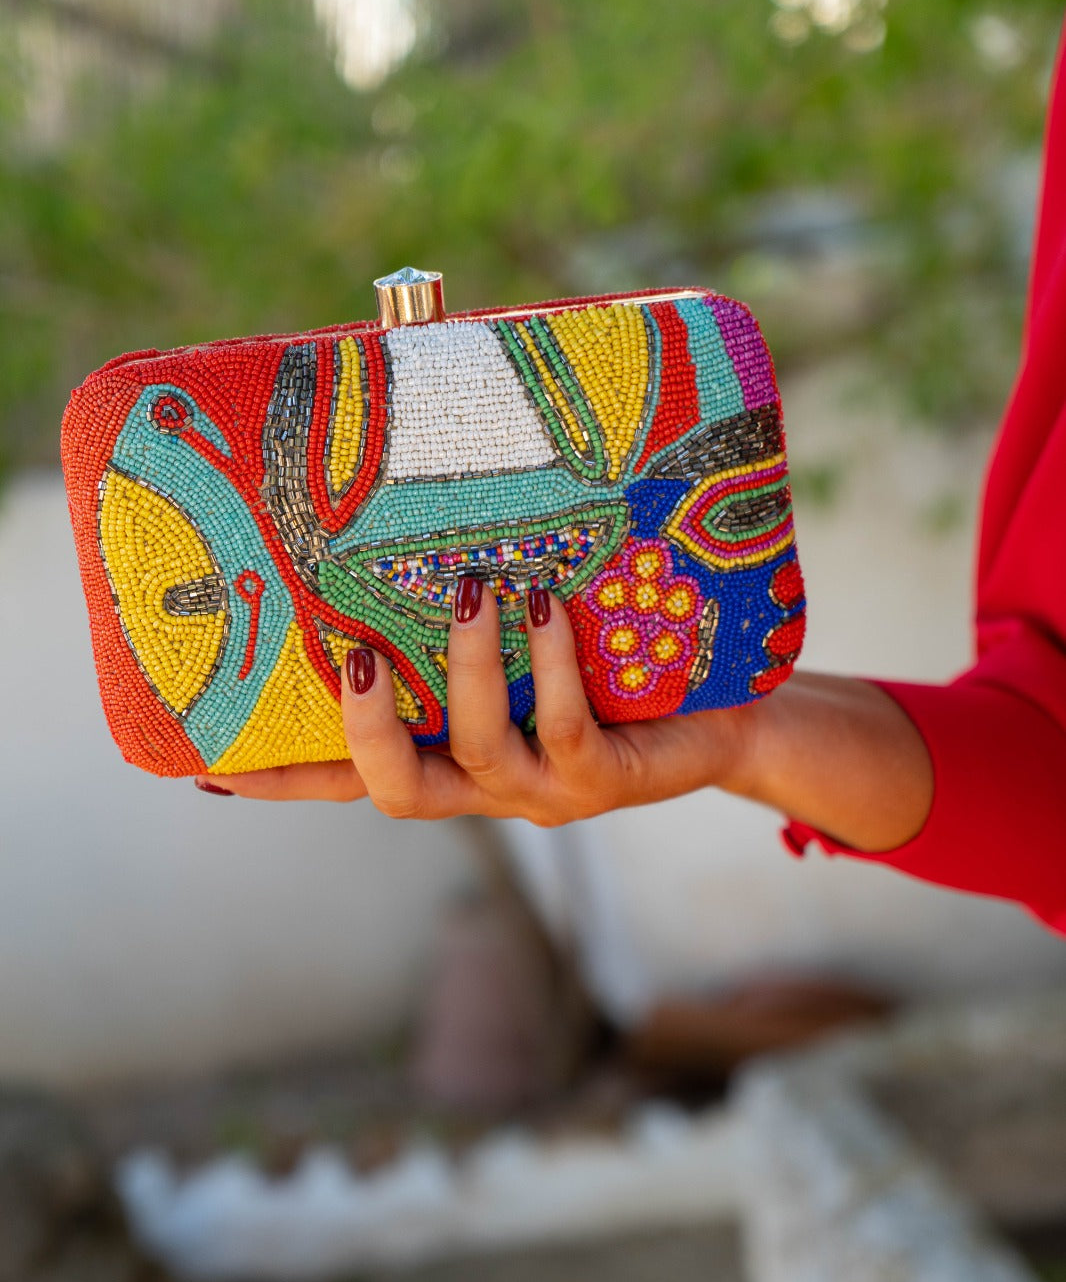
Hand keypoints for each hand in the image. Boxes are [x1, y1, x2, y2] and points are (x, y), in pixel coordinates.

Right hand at [198, 577, 932, 849]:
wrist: (722, 711)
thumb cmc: (607, 654)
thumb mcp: (521, 625)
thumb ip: (455, 585)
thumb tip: (411, 491)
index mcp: (449, 753)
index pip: (345, 776)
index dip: (279, 776)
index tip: (205, 767)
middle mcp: (486, 784)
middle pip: (395, 790)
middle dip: (360, 728)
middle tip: (344, 651)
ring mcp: (547, 789)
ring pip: (480, 753)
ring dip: (468, 669)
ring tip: (473, 589)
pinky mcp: (610, 778)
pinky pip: (568, 728)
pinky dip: (550, 666)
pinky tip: (546, 605)